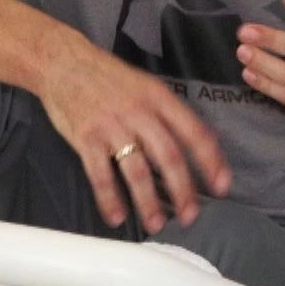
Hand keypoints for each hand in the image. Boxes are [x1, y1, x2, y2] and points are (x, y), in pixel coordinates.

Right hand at [35, 45, 230, 235]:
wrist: (63, 62)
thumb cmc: (107, 76)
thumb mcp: (145, 85)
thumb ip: (168, 113)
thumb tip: (196, 142)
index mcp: (158, 98)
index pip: (194, 132)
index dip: (210, 161)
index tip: (221, 185)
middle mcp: (138, 112)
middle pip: (168, 156)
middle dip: (182, 190)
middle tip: (189, 215)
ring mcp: (111, 125)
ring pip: (136, 170)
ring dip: (148, 201)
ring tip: (155, 222)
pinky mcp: (86, 137)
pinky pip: (100, 174)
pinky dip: (109, 198)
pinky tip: (116, 215)